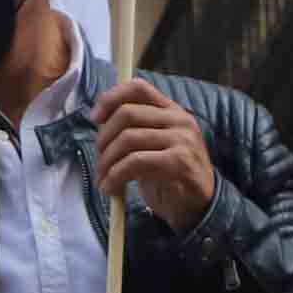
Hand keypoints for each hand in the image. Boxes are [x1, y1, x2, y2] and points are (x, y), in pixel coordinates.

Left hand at [92, 76, 218, 229]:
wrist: (197, 204)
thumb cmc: (170, 175)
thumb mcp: (154, 145)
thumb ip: (135, 129)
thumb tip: (100, 122)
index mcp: (171, 110)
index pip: (138, 88)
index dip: (111, 98)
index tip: (95, 118)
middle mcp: (178, 119)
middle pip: (127, 113)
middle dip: (104, 138)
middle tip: (100, 161)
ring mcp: (181, 139)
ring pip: (128, 138)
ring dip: (107, 162)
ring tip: (104, 180)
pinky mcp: (179, 162)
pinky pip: (135, 162)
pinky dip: (116, 176)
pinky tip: (112, 189)